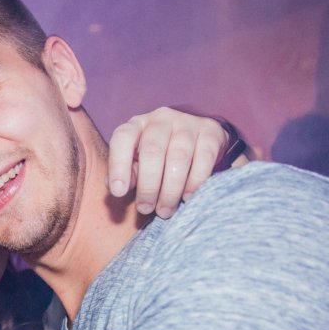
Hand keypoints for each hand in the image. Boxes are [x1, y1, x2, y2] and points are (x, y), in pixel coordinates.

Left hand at [108, 107, 229, 217]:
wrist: (196, 142)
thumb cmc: (158, 159)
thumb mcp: (137, 164)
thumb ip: (126, 175)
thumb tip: (118, 188)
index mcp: (136, 125)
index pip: (122, 138)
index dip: (118, 165)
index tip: (119, 192)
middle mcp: (161, 119)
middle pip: (152, 151)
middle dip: (148, 186)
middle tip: (146, 209)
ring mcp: (187, 123)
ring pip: (179, 157)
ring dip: (171, 189)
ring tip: (165, 210)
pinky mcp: (210, 131)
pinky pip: (204, 158)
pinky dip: (195, 182)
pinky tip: (188, 198)